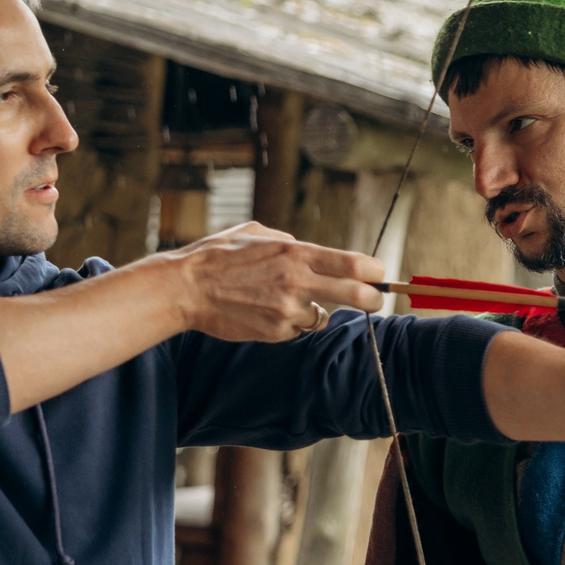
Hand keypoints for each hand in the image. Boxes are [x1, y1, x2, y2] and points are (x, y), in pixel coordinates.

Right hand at [172, 225, 384, 342]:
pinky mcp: (275, 332)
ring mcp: (287, 310)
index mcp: (295, 253)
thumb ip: (288, 241)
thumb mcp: (256, 233)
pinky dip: (289, 323)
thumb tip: (309, 249)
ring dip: (314, 312)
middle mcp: (296, 281)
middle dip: (373, 300)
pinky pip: (296, 330)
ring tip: (284, 301)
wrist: (185, 288)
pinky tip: (264, 311)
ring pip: (321, 317)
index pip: (353, 263)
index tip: (379, 274)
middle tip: (376, 301)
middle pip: (355, 294)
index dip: (374, 271)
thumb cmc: (218, 256)